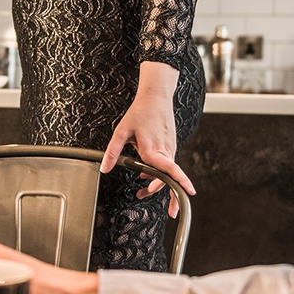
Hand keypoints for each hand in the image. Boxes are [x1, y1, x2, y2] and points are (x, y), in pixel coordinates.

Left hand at [102, 80, 195, 217]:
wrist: (156, 97)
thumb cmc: (140, 112)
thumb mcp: (121, 131)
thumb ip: (113, 152)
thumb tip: (105, 168)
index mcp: (153, 149)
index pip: (170, 170)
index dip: (181, 182)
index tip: (189, 192)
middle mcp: (165, 150)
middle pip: (166, 177)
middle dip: (155, 190)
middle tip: (141, 196)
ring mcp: (170, 148)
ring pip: (166, 172)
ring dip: (156, 182)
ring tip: (141, 190)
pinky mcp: (170, 146)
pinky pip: (167, 164)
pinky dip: (158, 172)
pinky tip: (146, 173)